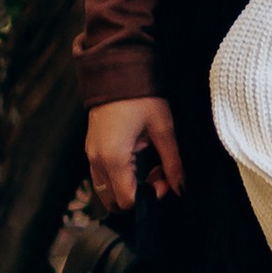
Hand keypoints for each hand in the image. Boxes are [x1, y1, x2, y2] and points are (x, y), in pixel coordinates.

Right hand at [86, 96, 182, 212]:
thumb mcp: (163, 129)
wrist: (117, 71)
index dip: (150, 196)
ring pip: (106, 190)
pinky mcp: (91, 149)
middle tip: (158, 175)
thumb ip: (173, 163)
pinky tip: (138, 159)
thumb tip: (181, 188)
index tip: (165, 180)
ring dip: (128, 187)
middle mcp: (97, 161)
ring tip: (149, 166)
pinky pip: (102, 176)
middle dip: (138, 196)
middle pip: (113, 201)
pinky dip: (120, 177)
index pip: (127, 200)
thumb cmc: (141, 97)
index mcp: (113, 158)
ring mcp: (91, 155)